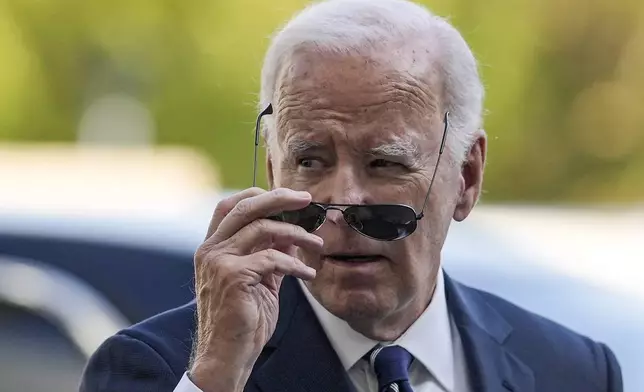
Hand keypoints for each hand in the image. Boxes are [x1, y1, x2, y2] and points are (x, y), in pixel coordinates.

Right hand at [189, 188, 322, 391]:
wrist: (228, 354)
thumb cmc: (243, 319)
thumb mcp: (260, 279)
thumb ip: (271, 253)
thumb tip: (292, 232)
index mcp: (213, 247)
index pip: (230, 206)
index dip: (259, 195)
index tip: (289, 197)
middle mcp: (211, 250)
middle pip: (245, 207)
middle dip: (279, 199)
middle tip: (307, 200)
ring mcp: (219, 261)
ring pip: (262, 229)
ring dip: (296, 233)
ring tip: (316, 243)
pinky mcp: (233, 276)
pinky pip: (272, 258)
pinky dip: (295, 263)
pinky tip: (308, 272)